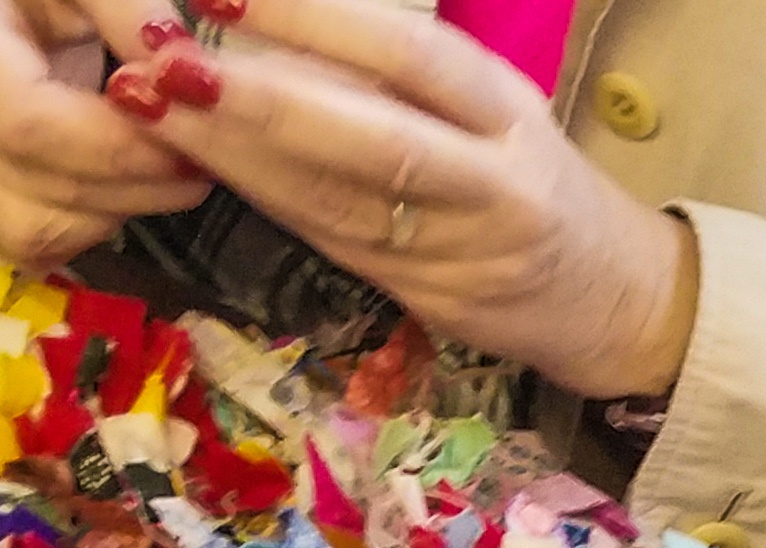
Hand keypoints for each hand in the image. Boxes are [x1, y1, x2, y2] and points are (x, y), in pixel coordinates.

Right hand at [0, 0, 208, 267]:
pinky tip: (108, 189)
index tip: (188, 142)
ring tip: (154, 174)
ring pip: (25, 229)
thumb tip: (185, 73)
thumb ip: (125, 7)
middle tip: (199, 163)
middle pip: (38, 187)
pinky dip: (73, 230)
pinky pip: (13, 235)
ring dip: (107, 216)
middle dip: (136, 188)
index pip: (27, 124)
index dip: (120, 148)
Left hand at [80, 0, 697, 397]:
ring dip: (231, 150)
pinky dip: (258, 193)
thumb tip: (263, 17)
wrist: (618, 301)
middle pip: (371, 136)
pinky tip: (193, 158)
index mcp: (507, 113)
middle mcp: (493, 182)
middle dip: (258, 96)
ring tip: (147, 101)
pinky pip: (328, 236)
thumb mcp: (491, 110)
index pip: (408, 53)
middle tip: (161, 58)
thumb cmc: (534, 181)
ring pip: (336, 197)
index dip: (312, 18)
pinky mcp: (429, 298)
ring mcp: (460, 249)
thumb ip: (396, 74)